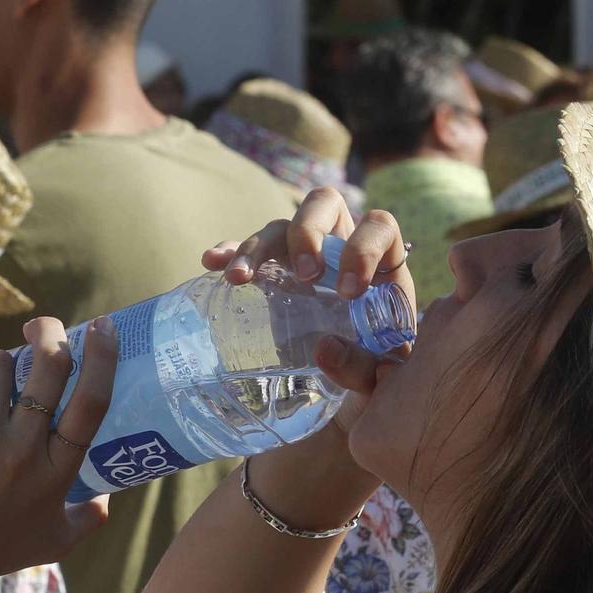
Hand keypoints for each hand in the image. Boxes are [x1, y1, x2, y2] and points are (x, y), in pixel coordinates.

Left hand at [0, 317, 116, 592]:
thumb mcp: (54, 543)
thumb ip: (86, 520)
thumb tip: (105, 502)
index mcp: (57, 469)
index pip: (91, 403)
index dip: (102, 358)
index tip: (103, 328)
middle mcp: (24, 448)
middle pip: (49, 368)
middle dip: (48, 331)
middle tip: (41, 324)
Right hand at [202, 187, 412, 428]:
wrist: (352, 387)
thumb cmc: (376, 372)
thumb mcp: (381, 376)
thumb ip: (364, 367)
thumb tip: (324, 347)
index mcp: (381, 264)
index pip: (378, 228)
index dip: (365, 249)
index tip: (348, 293)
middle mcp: (341, 248)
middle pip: (324, 205)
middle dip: (309, 232)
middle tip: (304, 276)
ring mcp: (304, 256)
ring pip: (280, 226)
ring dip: (257, 247)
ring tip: (238, 278)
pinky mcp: (274, 273)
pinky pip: (249, 251)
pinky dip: (230, 252)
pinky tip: (211, 262)